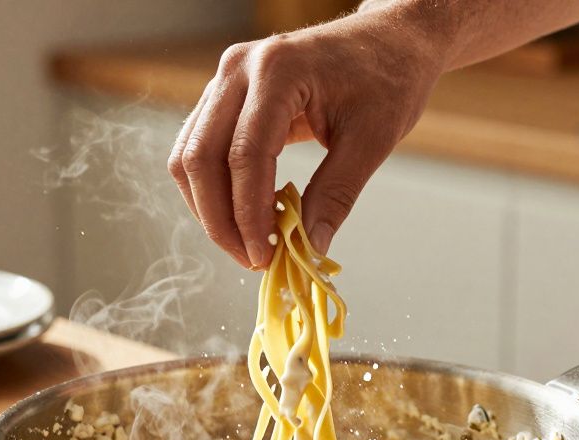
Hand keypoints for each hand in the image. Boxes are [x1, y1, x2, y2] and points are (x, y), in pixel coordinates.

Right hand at [168, 7, 445, 268]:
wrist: (389, 40)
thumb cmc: (387, 78)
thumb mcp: (372, 140)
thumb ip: (335, 195)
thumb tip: (308, 248)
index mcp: (278, 71)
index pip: (244, 156)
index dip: (248, 214)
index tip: (264, 255)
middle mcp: (239, 69)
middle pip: (201, 158)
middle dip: (220, 220)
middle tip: (252, 259)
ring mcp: (225, 79)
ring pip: (189, 156)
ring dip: (210, 208)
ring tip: (247, 244)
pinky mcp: (225, 94)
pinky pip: (199, 148)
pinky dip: (214, 189)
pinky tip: (243, 216)